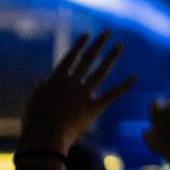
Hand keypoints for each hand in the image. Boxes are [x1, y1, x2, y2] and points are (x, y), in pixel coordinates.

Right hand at [19, 31, 135, 152]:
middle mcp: (72, 82)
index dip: (80, 45)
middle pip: (88, 58)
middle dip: (99, 43)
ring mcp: (84, 94)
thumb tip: (46, 79)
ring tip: (120, 46)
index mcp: (56, 79)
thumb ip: (42, 87)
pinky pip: (113, 94)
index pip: (70, 56)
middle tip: (108, 32)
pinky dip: (124, 85)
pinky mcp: (94, 107)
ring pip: (101, 71)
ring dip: (112, 57)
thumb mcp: (34, 100)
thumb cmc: (35, 121)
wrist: (44, 137)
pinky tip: (134, 77)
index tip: (88, 35)